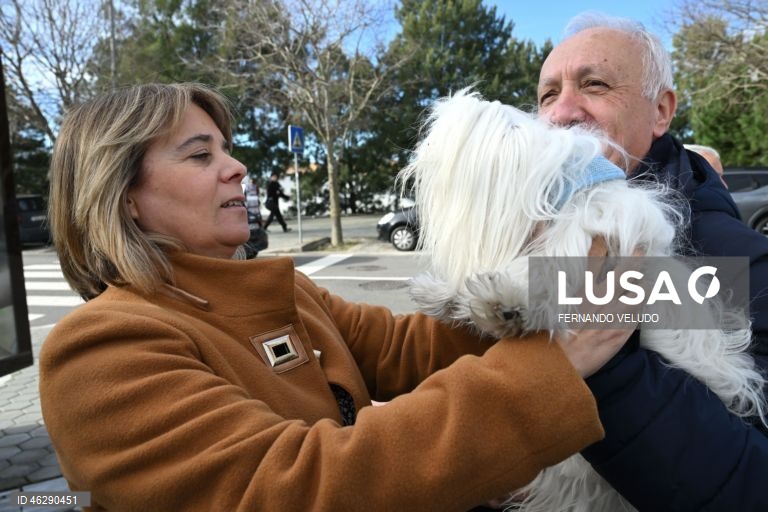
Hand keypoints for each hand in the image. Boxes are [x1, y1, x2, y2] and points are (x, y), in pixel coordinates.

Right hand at [555, 237, 644, 376]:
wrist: (561, 365)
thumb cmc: (549, 335)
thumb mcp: (543, 304)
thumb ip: (544, 280)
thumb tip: (539, 254)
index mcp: (582, 291)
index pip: (595, 259)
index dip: (601, 244)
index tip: (605, 236)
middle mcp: (602, 300)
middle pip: (625, 272)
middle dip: (635, 257)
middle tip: (640, 247)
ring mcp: (615, 316)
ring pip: (638, 292)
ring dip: (643, 282)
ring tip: (647, 275)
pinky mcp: (623, 332)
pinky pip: (639, 314)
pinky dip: (643, 305)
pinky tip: (645, 301)